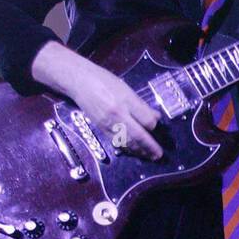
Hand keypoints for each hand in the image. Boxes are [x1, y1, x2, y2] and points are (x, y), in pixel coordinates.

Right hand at [32, 42, 162, 158]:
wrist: (80, 83)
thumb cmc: (104, 81)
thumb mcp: (126, 88)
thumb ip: (140, 104)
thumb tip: (155, 117)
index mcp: (125, 101)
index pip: (145, 120)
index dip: (153, 125)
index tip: (156, 125)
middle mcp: (117, 114)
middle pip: (137, 135)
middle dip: (149, 147)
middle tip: (158, 155)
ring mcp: (108, 123)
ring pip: (127, 142)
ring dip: (139, 151)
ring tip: (149, 156)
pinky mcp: (101, 129)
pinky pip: (117, 141)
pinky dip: (127, 148)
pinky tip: (134, 151)